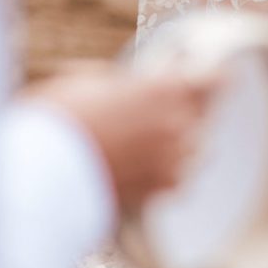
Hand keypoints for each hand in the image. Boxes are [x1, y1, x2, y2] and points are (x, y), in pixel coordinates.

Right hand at [24, 64, 214, 212]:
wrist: (45, 170)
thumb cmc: (61, 117)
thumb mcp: (91, 80)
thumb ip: (127, 81)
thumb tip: (135, 81)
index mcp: (165, 88)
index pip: (214, 80)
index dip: (217, 78)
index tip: (222, 77)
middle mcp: (180, 125)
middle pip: (202, 117)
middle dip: (185, 113)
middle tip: (157, 114)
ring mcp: (176, 160)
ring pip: (194, 150)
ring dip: (178, 145)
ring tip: (144, 145)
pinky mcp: (165, 190)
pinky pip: (179, 178)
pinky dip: (166, 173)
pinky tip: (140, 169)